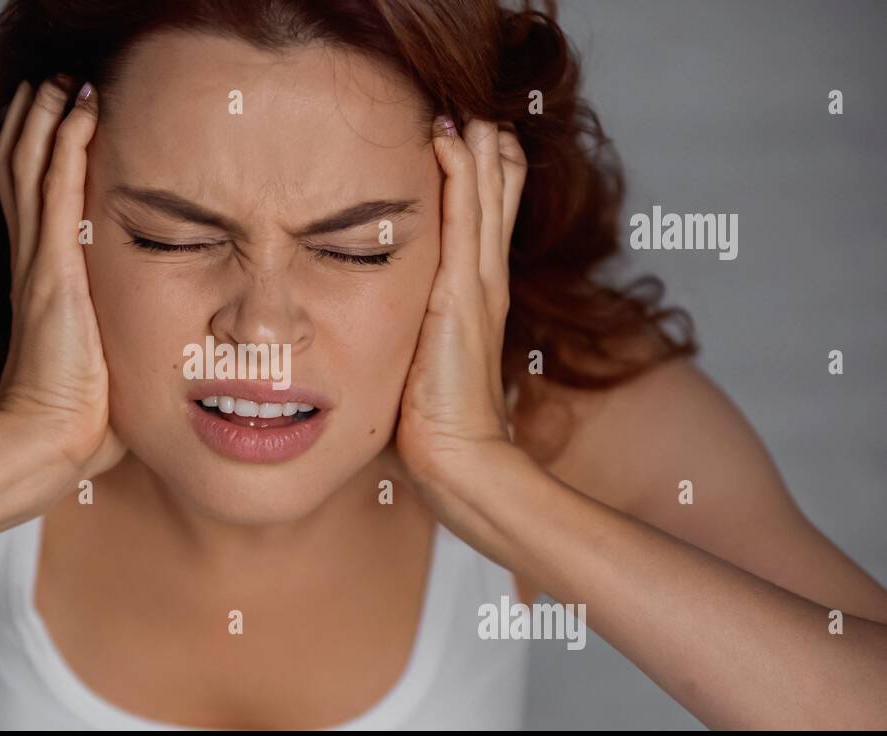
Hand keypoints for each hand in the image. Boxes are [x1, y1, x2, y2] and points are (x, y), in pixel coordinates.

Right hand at [0, 76, 123, 477]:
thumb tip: (156, 371)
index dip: (37, 160)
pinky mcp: (53, 269)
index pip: (31, 206)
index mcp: (42, 289)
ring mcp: (40, 264)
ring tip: (60, 80)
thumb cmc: (79, 428)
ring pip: (32, 167)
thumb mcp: (104, 377)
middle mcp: (33, 266)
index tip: (55, 124)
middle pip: (20, 172)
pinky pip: (57, 187)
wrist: (51, 445)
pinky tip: (81, 108)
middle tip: (50, 84)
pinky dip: (66, 141)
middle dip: (34, 123)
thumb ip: (118, 357)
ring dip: (46, 118)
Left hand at [395, 117, 526, 491]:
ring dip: (479, 152)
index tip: (470, 144)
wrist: (458, 460)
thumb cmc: (435, 426)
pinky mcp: (462, 297)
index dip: (484, 185)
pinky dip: (461, 178)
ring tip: (473, 110)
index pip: (485, 227)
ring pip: (485, 202)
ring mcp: (478, 289)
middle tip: (482, 113)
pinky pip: (463, 223)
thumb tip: (405, 336)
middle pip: (494, 204)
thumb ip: (422, 340)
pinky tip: (453, 142)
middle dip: (489, 156)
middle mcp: (484, 287)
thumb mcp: (426, 366)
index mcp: (476, 302)